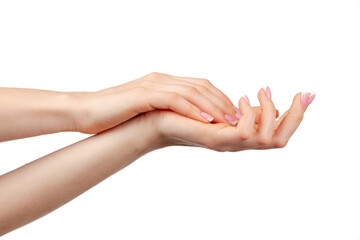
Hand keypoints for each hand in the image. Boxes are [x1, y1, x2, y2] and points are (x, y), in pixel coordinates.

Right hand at [74, 72, 241, 133]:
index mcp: (162, 82)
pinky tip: (205, 120)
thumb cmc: (114, 116)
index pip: (199, 85)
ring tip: (229, 120)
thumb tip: (181, 123)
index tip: (232, 114)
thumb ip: (163, 111)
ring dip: (213, 106)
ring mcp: (152, 85)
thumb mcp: (144, 111)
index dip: (218, 98)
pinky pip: (173, 100)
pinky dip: (192, 109)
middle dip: (222, 101)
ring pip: (191, 91)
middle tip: (239, 117)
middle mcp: (160, 79)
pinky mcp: (143, 95)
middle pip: (200, 86)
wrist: (85, 112)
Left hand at [145, 89, 314, 150]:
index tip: (307, 94)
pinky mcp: (216, 139)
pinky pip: (245, 133)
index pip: (277, 133)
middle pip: (280, 140)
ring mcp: (229, 144)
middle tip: (300, 94)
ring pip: (268, 138)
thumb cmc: (185, 111)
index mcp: (241, 136)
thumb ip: (244, 111)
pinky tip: (240, 100)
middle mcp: (239, 143)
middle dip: (296, 116)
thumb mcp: (222, 109)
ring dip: (270, 111)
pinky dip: (250, 115)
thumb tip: (266, 106)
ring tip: (260, 91)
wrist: (156, 119)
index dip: (296, 116)